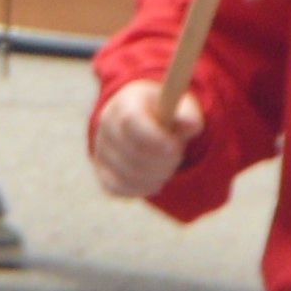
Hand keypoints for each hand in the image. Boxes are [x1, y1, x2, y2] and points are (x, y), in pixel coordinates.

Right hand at [89, 76, 193, 201]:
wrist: (145, 121)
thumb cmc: (166, 113)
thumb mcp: (180, 107)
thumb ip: (187, 115)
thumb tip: (190, 123)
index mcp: (125, 102)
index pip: (130, 121)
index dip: (154, 138)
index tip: (175, 146)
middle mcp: (106, 124)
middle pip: (132, 151)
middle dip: (162, 159)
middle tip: (177, 154)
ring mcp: (101, 148)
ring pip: (128, 174)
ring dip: (157, 175)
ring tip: (168, 165)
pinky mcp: (102, 171)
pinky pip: (119, 188)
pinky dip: (142, 188)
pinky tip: (155, 178)